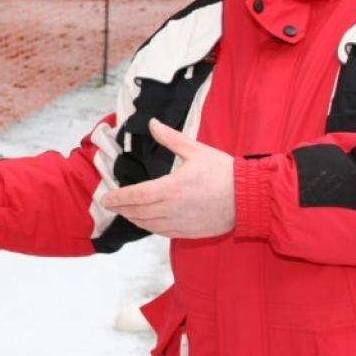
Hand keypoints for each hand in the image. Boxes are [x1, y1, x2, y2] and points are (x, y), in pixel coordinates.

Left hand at [101, 118, 235, 237]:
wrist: (249, 197)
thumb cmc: (224, 172)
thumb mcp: (195, 150)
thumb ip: (170, 138)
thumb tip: (152, 123)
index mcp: (171, 188)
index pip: (135, 196)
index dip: (118, 198)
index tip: (106, 198)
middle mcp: (172, 209)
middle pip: (137, 212)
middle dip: (122, 208)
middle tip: (111, 204)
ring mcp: (180, 223)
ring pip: (148, 225)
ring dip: (134, 219)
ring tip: (125, 212)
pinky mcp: (189, 232)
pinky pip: (162, 232)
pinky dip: (150, 227)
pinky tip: (147, 221)